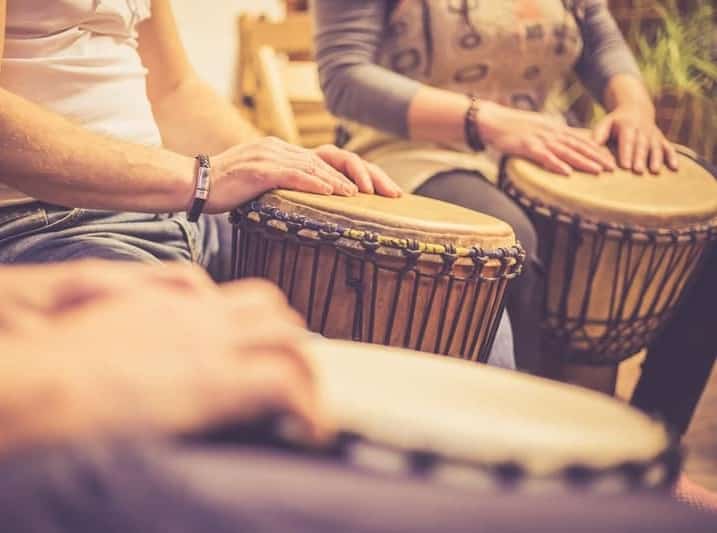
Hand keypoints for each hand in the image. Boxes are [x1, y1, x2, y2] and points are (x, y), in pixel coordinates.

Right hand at [1, 264, 328, 448]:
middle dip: (289, 339)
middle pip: (271, 309)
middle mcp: (198, 316)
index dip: (261, 322)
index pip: (235, 298)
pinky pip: (284, 382)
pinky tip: (309, 431)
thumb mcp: (102, 332)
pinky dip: (307, 406)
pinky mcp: (217, 381)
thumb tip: (158, 355)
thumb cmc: (56, 367)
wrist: (42, 382)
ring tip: (307, 404)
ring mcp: (212, 344)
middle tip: (294, 373)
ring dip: (305, 369)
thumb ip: (138, 330)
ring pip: (289, 338)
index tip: (265, 348)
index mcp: (169, 304)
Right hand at [207, 137, 401, 211]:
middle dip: (365, 174)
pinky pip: (292, 174)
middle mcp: (282, 147)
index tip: (383, 190)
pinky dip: (314, 183)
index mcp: (286, 151)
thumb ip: (287, 186)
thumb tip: (315, 202)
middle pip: (332, 158)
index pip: (331, 158)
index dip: (360, 172)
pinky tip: (332, 192)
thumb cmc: (229, 189)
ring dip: (341, 181)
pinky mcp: (259, 168)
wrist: (194, 184)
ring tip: (362, 195)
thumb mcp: (265, 185)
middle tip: (389, 192)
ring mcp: (270, 155)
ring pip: (315, 166)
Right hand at [477, 102, 615, 175]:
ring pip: (566, 151)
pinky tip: (567, 172)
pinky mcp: (527, 146)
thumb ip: (551, 136)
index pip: (581, 139)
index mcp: (554, 129)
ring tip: (598, 170)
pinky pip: (544, 157)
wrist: (492, 120)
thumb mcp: (537, 129)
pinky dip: (556, 164)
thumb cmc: (512, 127)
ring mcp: (540, 139)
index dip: (598, 149)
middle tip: (613, 167)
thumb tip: (564, 145)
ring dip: (583, 161)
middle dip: (597, 156)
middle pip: (579, 145)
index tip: (612, 158)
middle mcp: (551, 132)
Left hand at [593, 107, 678, 173]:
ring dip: (656, 159)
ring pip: (656, 147)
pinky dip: (673, 157)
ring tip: (654, 171)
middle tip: (638, 171)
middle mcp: (643, 130)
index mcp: (627, 126)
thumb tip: (590, 149)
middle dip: (640, 158)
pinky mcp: (661, 139)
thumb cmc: (615, 122)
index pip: (627, 140)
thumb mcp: (604, 124)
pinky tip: (675, 168)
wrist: (635, 108)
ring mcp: (654, 134)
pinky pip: (669, 147)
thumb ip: (598, 136)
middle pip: (642, 145)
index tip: (625, 166)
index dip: (627, 153)